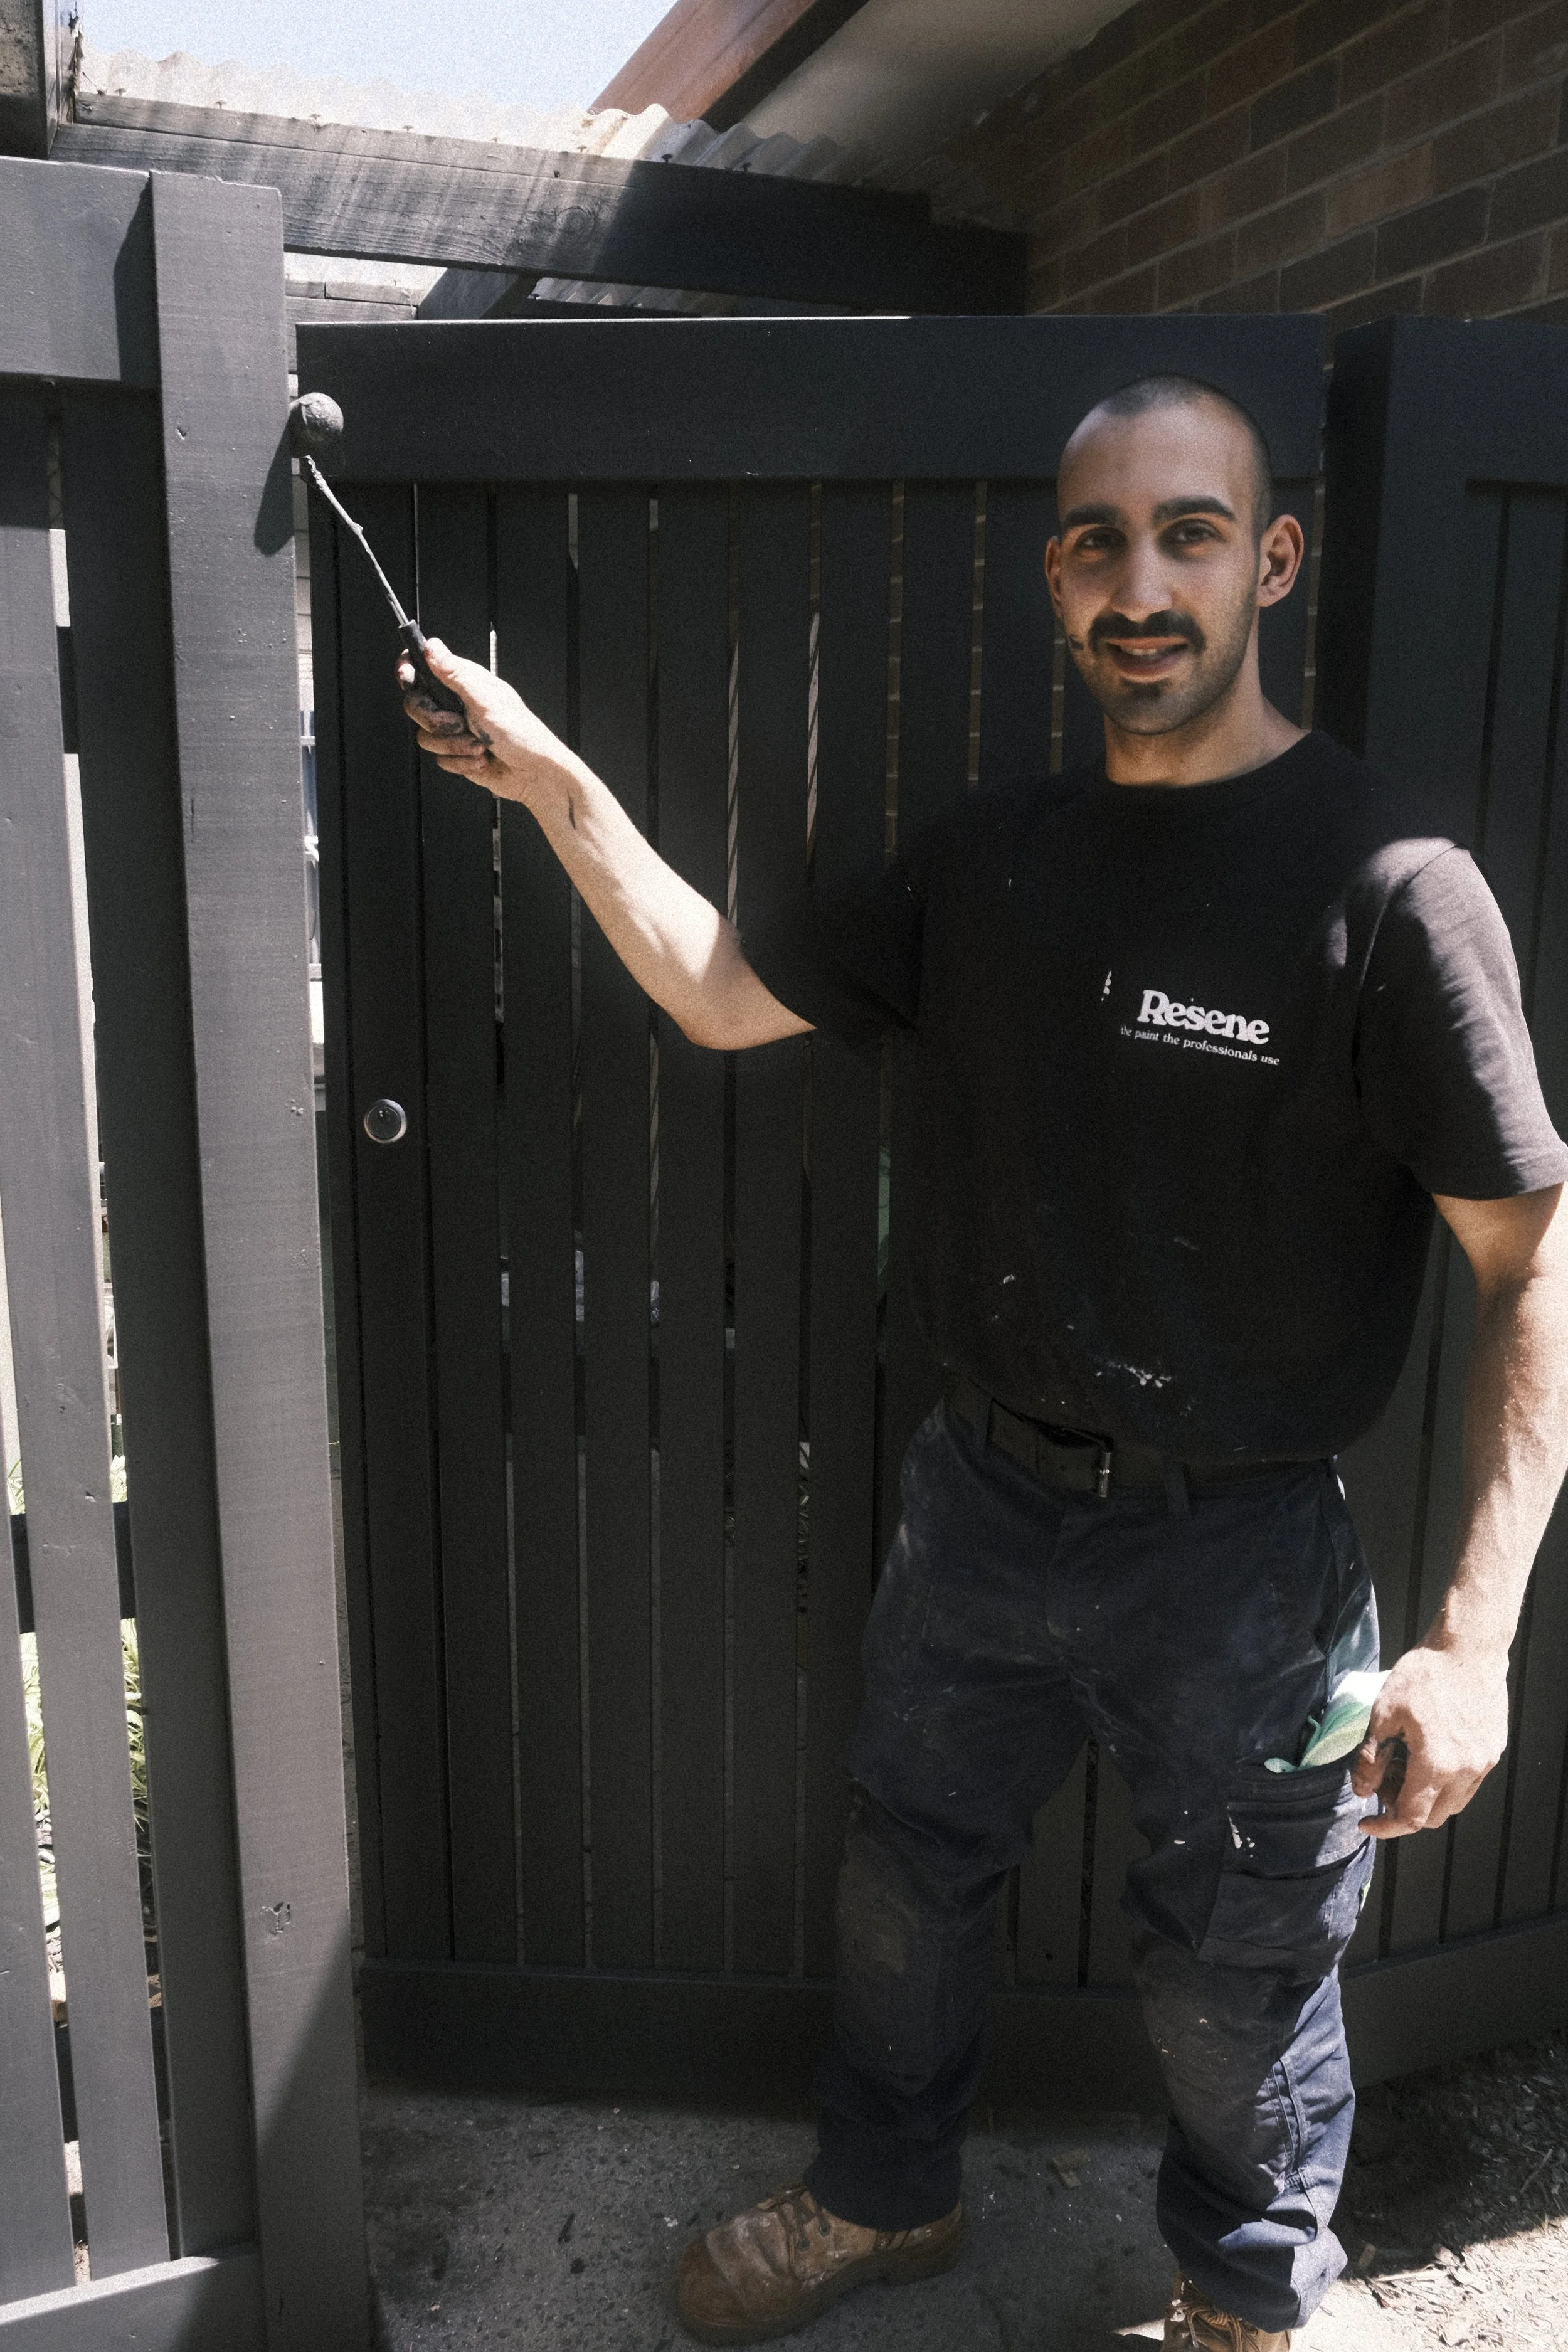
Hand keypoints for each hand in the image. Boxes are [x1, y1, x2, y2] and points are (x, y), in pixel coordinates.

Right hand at [399, 638, 578, 805]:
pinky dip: (461, 763)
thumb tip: (432, 646)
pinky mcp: (456, 753)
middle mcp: (456, 703)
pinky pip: (439, 759)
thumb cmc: (521, 734)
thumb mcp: (486, 699)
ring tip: (479, 746)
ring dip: (453, 746)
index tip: (407, 679)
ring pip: (426, 736)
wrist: (534, 774)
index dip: (409, 669)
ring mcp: (455, 729)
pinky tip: (481, 760)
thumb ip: (455, 674)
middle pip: (416, 705)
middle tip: (459, 724)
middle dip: (435, 720)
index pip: (424, 666)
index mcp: (464, 682)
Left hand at [1352, 1641, 1508, 1837]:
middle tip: (1385, 1782)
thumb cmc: (1424, 1675)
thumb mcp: (1383, 1713)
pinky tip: (1430, 1752)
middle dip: (1405, 1810)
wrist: (1468, 1649)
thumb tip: (1362, 1790)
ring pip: (1454, 1802)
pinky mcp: (1494, 1750)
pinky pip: (1469, 1781)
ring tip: (1406, 1765)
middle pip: (1434, 1817)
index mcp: (1436, 1765)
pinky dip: (1447, 1781)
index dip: (1386, 1827)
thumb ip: (1370, 1758)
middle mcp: (1466, 1771)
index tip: (1368, 1824)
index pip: (1411, 1818)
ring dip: (1428, 1798)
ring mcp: (1484, 1762)